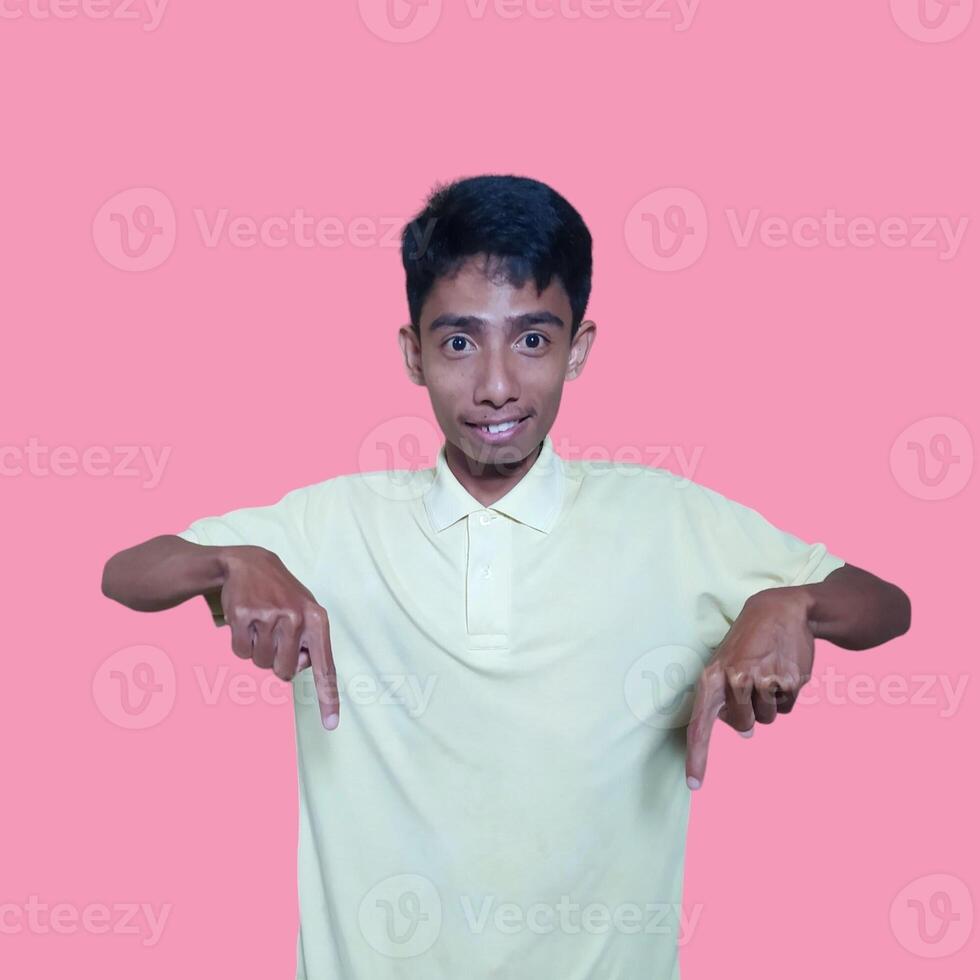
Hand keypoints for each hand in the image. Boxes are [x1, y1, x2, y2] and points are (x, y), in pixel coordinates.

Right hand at [216, 546, 339, 730]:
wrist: (247, 563)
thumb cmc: (281, 594)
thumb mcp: (304, 612)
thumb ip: (308, 643)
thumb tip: (297, 670)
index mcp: (317, 620)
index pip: (325, 665)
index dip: (328, 697)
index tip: (331, 725)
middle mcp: (296, 619)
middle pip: (284, 672)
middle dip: (276, 662)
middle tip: (274, 636)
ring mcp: (269, 616)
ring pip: (261, 664)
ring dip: (257, 650)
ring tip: (260, 623)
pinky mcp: (243, 616)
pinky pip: (240, 652)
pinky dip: (240, 643)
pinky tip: (245, 621)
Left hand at [685, 587, 812, 789]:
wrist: (781, 609)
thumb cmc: (748, 642)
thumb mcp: (725, 663)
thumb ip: (726, 699)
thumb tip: (745, 733)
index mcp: (711, 677)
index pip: (699, 724)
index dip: (696, 756)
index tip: (694, 784)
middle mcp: (733, 679)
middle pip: (743, 725)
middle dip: (749, 712)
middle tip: (752, 682)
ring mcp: (761, 679)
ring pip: (767, 719)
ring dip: (770, 702)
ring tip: (767, 670)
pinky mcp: (787, 680)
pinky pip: (787, 707)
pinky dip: (787, 694)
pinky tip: (783, 668)